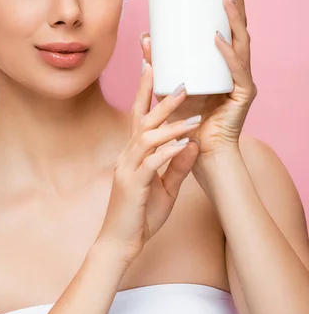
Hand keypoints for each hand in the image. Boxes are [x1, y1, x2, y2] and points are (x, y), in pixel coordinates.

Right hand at [96, 57, 199, 265]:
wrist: (119, 245)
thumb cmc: (140, 216)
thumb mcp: (165, 188)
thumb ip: (177, 166)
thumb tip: (192, 144)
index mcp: (132, 154)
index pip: (139, 117)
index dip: (145, 92)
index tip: (153, 68)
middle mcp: (127, 156)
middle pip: (142, 119)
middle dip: (160, 98)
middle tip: (182, 82)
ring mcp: (127, 169)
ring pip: (147, 137)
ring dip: (171, 124)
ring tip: (193, 113)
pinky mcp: (132, 184)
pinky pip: (152, 162)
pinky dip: (169, 150)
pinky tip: (186, 143)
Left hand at [140, 0, 256, 158]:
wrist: (197, 152)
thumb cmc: (185, 118)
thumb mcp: (168, 84)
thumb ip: (158, 62)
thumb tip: (145, 35)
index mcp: (225, 60)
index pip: (230, 23)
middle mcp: (237, 65)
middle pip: (241, 25)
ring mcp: (242, 79)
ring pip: (243, 41)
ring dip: (234, 17)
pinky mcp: (243, 95)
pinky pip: (236, 71)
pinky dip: (226, 54)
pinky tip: (217, 39)